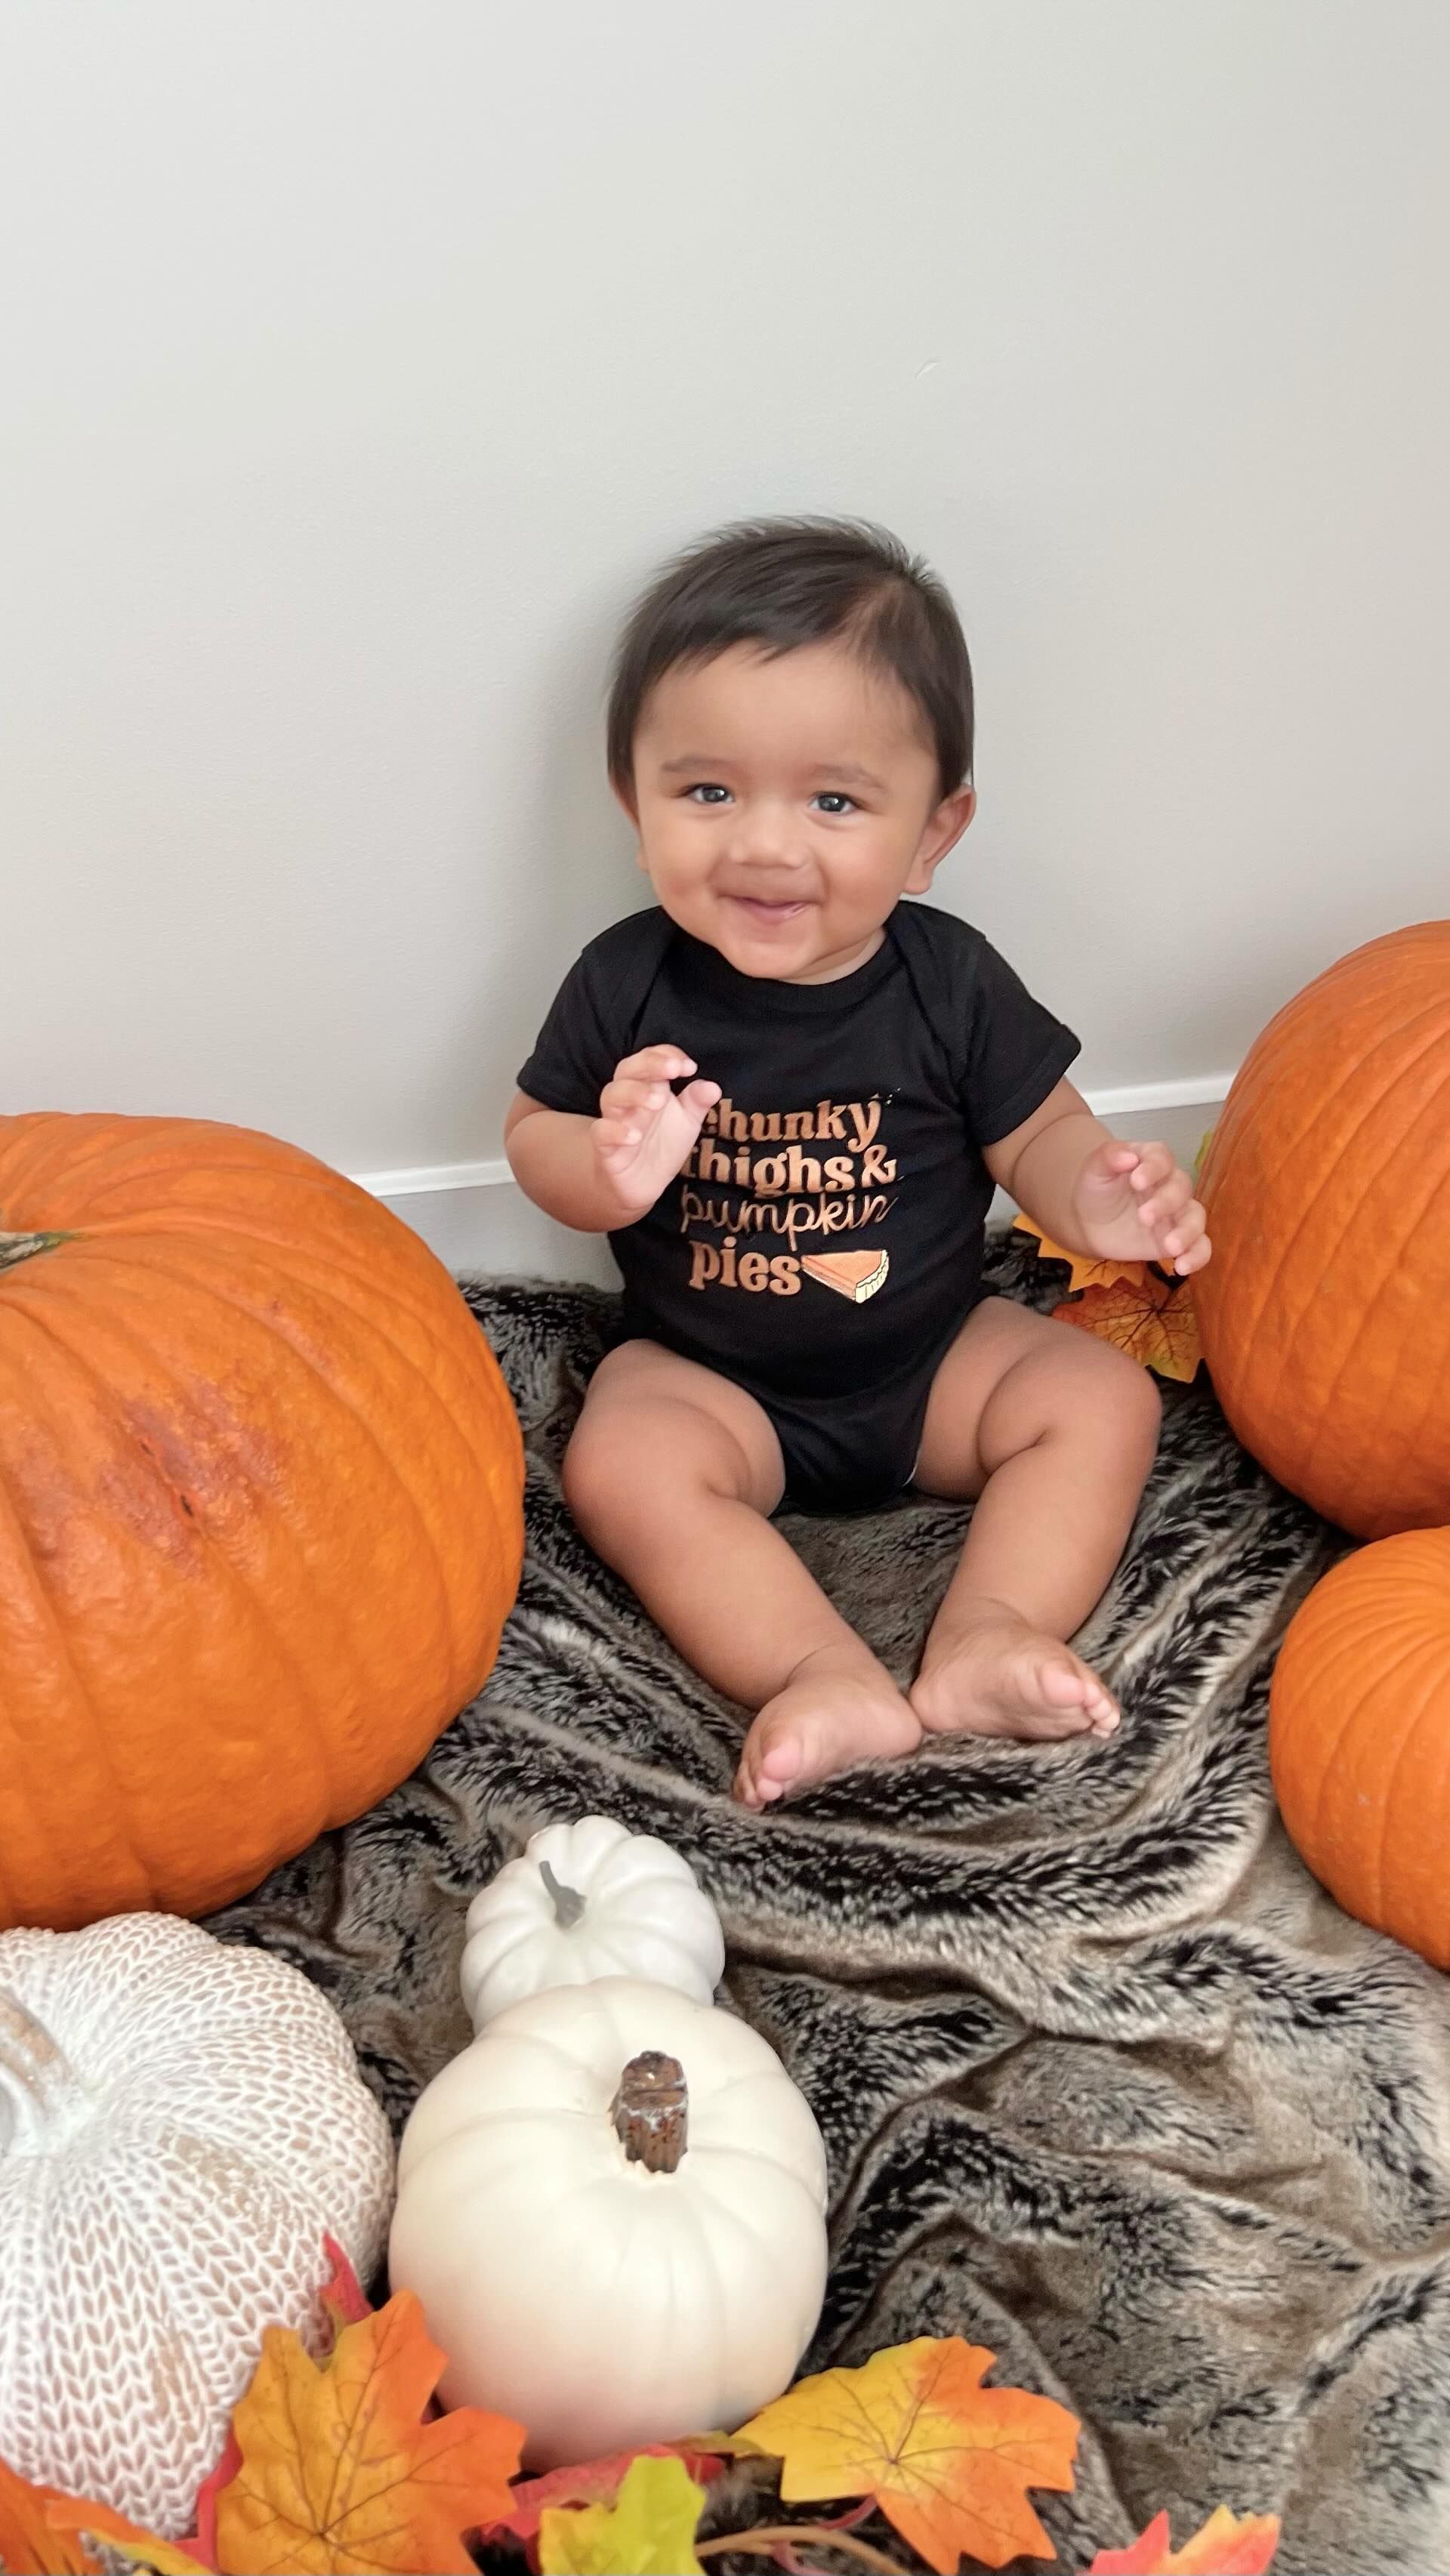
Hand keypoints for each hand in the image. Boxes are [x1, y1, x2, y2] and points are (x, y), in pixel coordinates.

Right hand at [594, 1045, 720, 1218]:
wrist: (641, 1183)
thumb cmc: (662, 1143)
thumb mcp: (687, 1122)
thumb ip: (697, 1103)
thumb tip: (712, 1087)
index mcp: (648, 1086)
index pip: (650, 1058)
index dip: (666, 1055)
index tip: (689, 1067)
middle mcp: (628, 1099)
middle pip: (627, 1069)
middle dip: (649, 1064)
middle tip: (673, 1069)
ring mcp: (614, 1121)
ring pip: (611, 1095)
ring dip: (634, 1092)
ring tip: (658, 1100)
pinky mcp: (605, 1147)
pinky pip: (601, 1132)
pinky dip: (616, 1131)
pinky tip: (635, 1136)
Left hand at [1071, 1139, 1210, 1274]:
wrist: (1090, 1223)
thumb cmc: (1097, 1190)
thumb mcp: (1094, 1170)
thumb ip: (1108, 1157)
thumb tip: (1129, 1156)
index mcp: (1151, 1162)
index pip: (1161, 1158)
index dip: (1154, 1168)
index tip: (1136, 1182)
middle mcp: (1170, 1185)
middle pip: (1181, 1187)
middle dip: (1165, 1202)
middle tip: (1143, 1217)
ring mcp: (1177, 1213)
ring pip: (1196, 1217)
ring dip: (1187, 1232)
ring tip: (1170, 1247)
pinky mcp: (1179, 1239)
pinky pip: (1200, 1246)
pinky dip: (1198, 1256)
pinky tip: (1182, 1267)